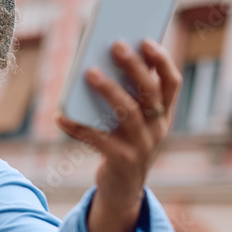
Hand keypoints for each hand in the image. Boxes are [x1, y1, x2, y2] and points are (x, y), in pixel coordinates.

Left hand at [54, 38, 181, 231]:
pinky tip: (60, 116)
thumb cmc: (123, 144)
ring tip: (89, 72)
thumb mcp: (132, 122)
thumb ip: (125, 96)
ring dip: (108, 90)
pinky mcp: (121, 161)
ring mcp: (141, 146)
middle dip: (134, 67)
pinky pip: (98, 139)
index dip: (162, 61)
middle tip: (115, 45)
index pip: (171, 83)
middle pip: (149, 92)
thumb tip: (100, 62)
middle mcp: (157, 129)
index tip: (148, 40)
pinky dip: (77, 127)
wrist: (123, 190)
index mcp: (163, 115)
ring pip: (127, 112)